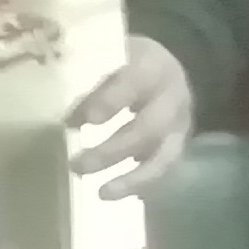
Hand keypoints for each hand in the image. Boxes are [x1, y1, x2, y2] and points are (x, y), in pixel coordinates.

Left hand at [64, 36, 194, 199]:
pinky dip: (141, 185)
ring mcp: (181, 125)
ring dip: (133, 179)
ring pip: (165, 157)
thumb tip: (67, 119)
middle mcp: (174, 97)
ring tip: (102, 194)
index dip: (111, 101)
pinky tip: (114, 194)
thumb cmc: (124, 59)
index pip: (134, 81)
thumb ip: (88, 79)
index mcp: (153, 64)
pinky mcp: (179, 146)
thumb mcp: (106, 54)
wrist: (163, 66)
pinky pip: (164, 171)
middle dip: (113, 150)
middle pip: (150, 128)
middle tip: (78, 165)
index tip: (83, 119)